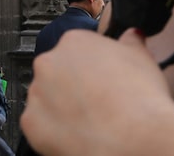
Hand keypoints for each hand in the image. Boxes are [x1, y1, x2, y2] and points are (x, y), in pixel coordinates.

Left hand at [21, 28, 173, 154]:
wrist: (133, 138)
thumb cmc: (139, 99)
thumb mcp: (143, 58)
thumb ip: (131, 42)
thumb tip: (132, 36)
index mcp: (74, 42)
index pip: (76, 50)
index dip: (89, 68)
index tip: (99, 80)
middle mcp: (49, 62)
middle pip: (56, 72)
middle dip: (71, 85)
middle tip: (94, 101)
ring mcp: (37, 92)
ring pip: (45, 98)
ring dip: (60, 107)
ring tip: (88, 120)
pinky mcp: (31, 121)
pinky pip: (39, 124)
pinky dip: (53, 130)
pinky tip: (77, 133)